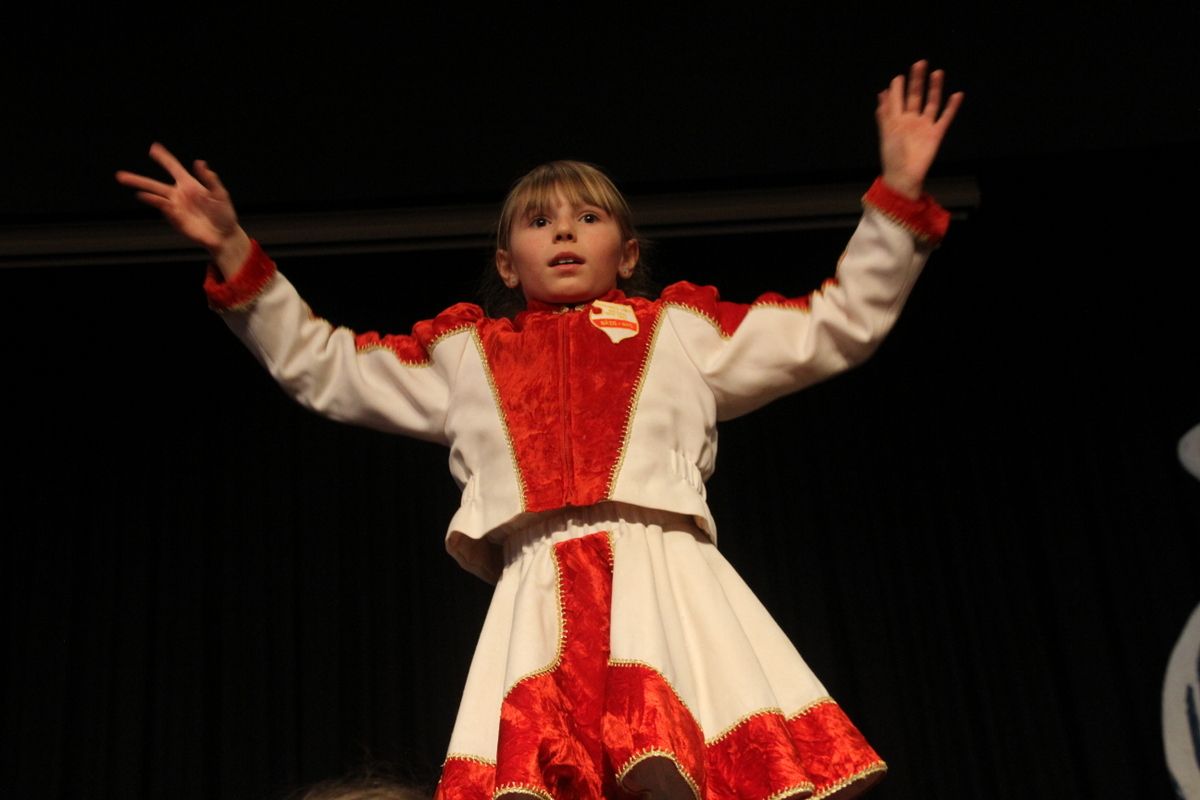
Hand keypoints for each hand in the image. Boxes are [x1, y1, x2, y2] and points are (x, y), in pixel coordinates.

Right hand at [115, 142, 250, 276]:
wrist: (225, 236)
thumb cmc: (225, 214)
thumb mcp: (221, 194)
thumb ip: (210, 180)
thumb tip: (200, 163)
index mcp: (190, 185)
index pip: (173, 168)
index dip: (164, 158)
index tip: (153, 148)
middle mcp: (179, 195)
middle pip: (154, 185)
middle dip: (138, 180)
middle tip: (120, 175)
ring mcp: (176, 208)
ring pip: (156, 199)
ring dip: (146, 194)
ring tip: (138, 192)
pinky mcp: (177, 221)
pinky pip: (168, 212)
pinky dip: (164, 207)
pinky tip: (162, 204)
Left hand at [876, 60, 963, 198]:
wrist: (903, 176)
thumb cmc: (892, 156)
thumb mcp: (886, 132)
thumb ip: (886, 113)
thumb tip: (882, 93)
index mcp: (897, 119)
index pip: (898, 98)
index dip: (898, 87)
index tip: (899, 76)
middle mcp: (911, 120)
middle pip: (915, 96)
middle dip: (917, 80)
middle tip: (919, 63)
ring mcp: (924, 126)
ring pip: (931, 103)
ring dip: (934, 88)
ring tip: (937, 73)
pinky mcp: (936, 134)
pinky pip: (945, 118)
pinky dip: (951, 107)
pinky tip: (957, 95)